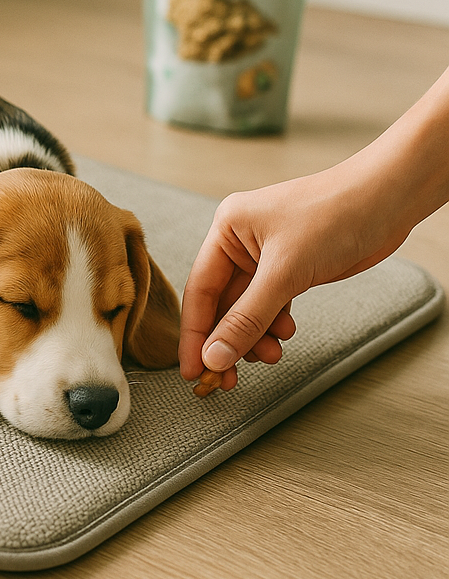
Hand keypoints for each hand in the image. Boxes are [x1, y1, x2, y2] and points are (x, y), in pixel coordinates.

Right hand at [179, 165, 410, 387]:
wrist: (387, 200)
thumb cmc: (334, 215)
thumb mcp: (285, 272)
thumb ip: (247, 319)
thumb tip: (215, 357)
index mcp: (226, 230)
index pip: (199, 290)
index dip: (194, 334)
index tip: (191, 370)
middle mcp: (240, 243)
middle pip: (221, 303)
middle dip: (227, 341)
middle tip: (226, 379)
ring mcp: (265, 257)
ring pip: (246, 309)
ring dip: (254, 337)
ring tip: (271, 354)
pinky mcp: (290, 269)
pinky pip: (269, 305)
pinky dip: (273, 325)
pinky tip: (284, 335)